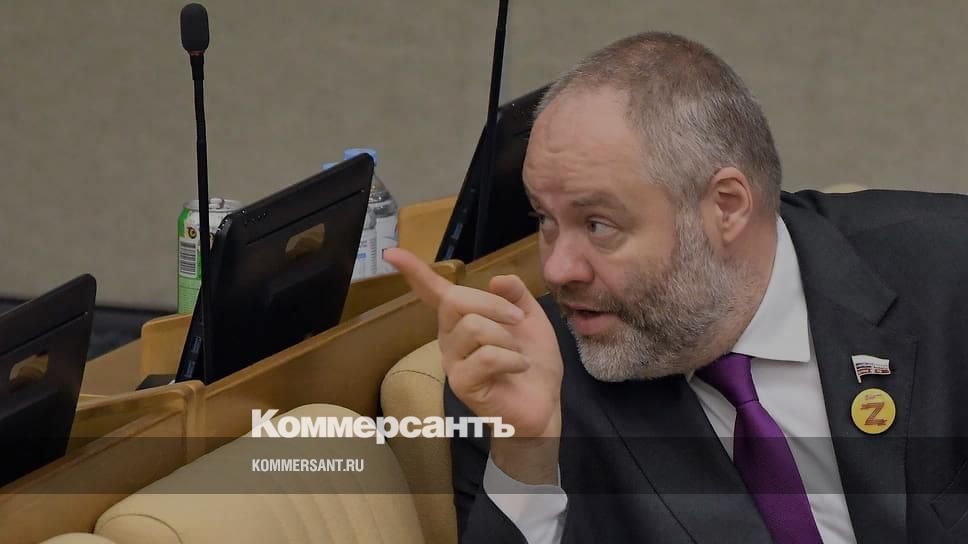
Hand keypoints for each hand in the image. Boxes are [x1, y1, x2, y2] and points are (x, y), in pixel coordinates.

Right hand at [384, 248, 562, 482]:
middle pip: (455, 300)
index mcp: (462, 319)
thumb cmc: (533, 363)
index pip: (434, 292)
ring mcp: (453, 362)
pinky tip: (520, 367)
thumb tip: (497, 279)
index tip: (391, 252)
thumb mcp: (530, 319)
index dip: (415, 271)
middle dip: (492, 304)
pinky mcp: (462, 384)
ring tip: (518, 354)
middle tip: (518, 319)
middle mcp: (450, 338)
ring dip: (506, 337)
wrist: (544, 405)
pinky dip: (511, 358)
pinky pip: (485, 356)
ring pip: (472, 326)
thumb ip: (515, 295)